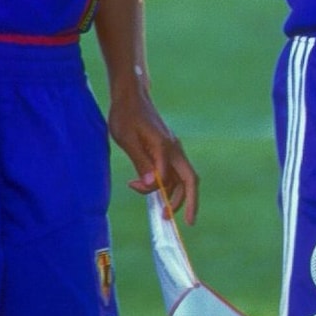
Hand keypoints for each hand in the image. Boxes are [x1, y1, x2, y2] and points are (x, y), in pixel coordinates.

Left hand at [109, 88, 198, 225]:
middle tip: (174, 220)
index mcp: (165, 147)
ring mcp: (172, 149)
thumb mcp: (127, 139)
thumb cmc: (126, 115)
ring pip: (182, 178)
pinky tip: (149, 187)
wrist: (130, 96)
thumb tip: (152, 184)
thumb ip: (140, 161)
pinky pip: (173, 171)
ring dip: (174, 195)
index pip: (167, 178)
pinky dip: (166, 184)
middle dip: (187, 202)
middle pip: (190, 180)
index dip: (153, 189)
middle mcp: (174, 149)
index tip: (134, 186)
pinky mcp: (167, 149)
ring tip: (160, 209)